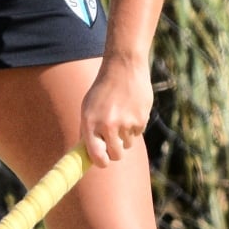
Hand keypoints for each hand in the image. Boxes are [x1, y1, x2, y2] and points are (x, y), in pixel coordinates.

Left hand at [79, 54, 153, 168]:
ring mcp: (125, 123)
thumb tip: (89, 154)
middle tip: (114, 141)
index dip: (101, 161)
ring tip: (121, 115)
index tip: (104, 161)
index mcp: (90, 123)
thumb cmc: (103, 89)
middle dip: (116, 152)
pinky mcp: (141, 119)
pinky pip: (138, 133)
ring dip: (125, 136)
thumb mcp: (88, 107)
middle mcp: (107, 125)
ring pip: (127, 144)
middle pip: (116, 155)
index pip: (96, 156)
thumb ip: (88, 130)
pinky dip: (135, 125)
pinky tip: (131, 109)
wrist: (124, 67)